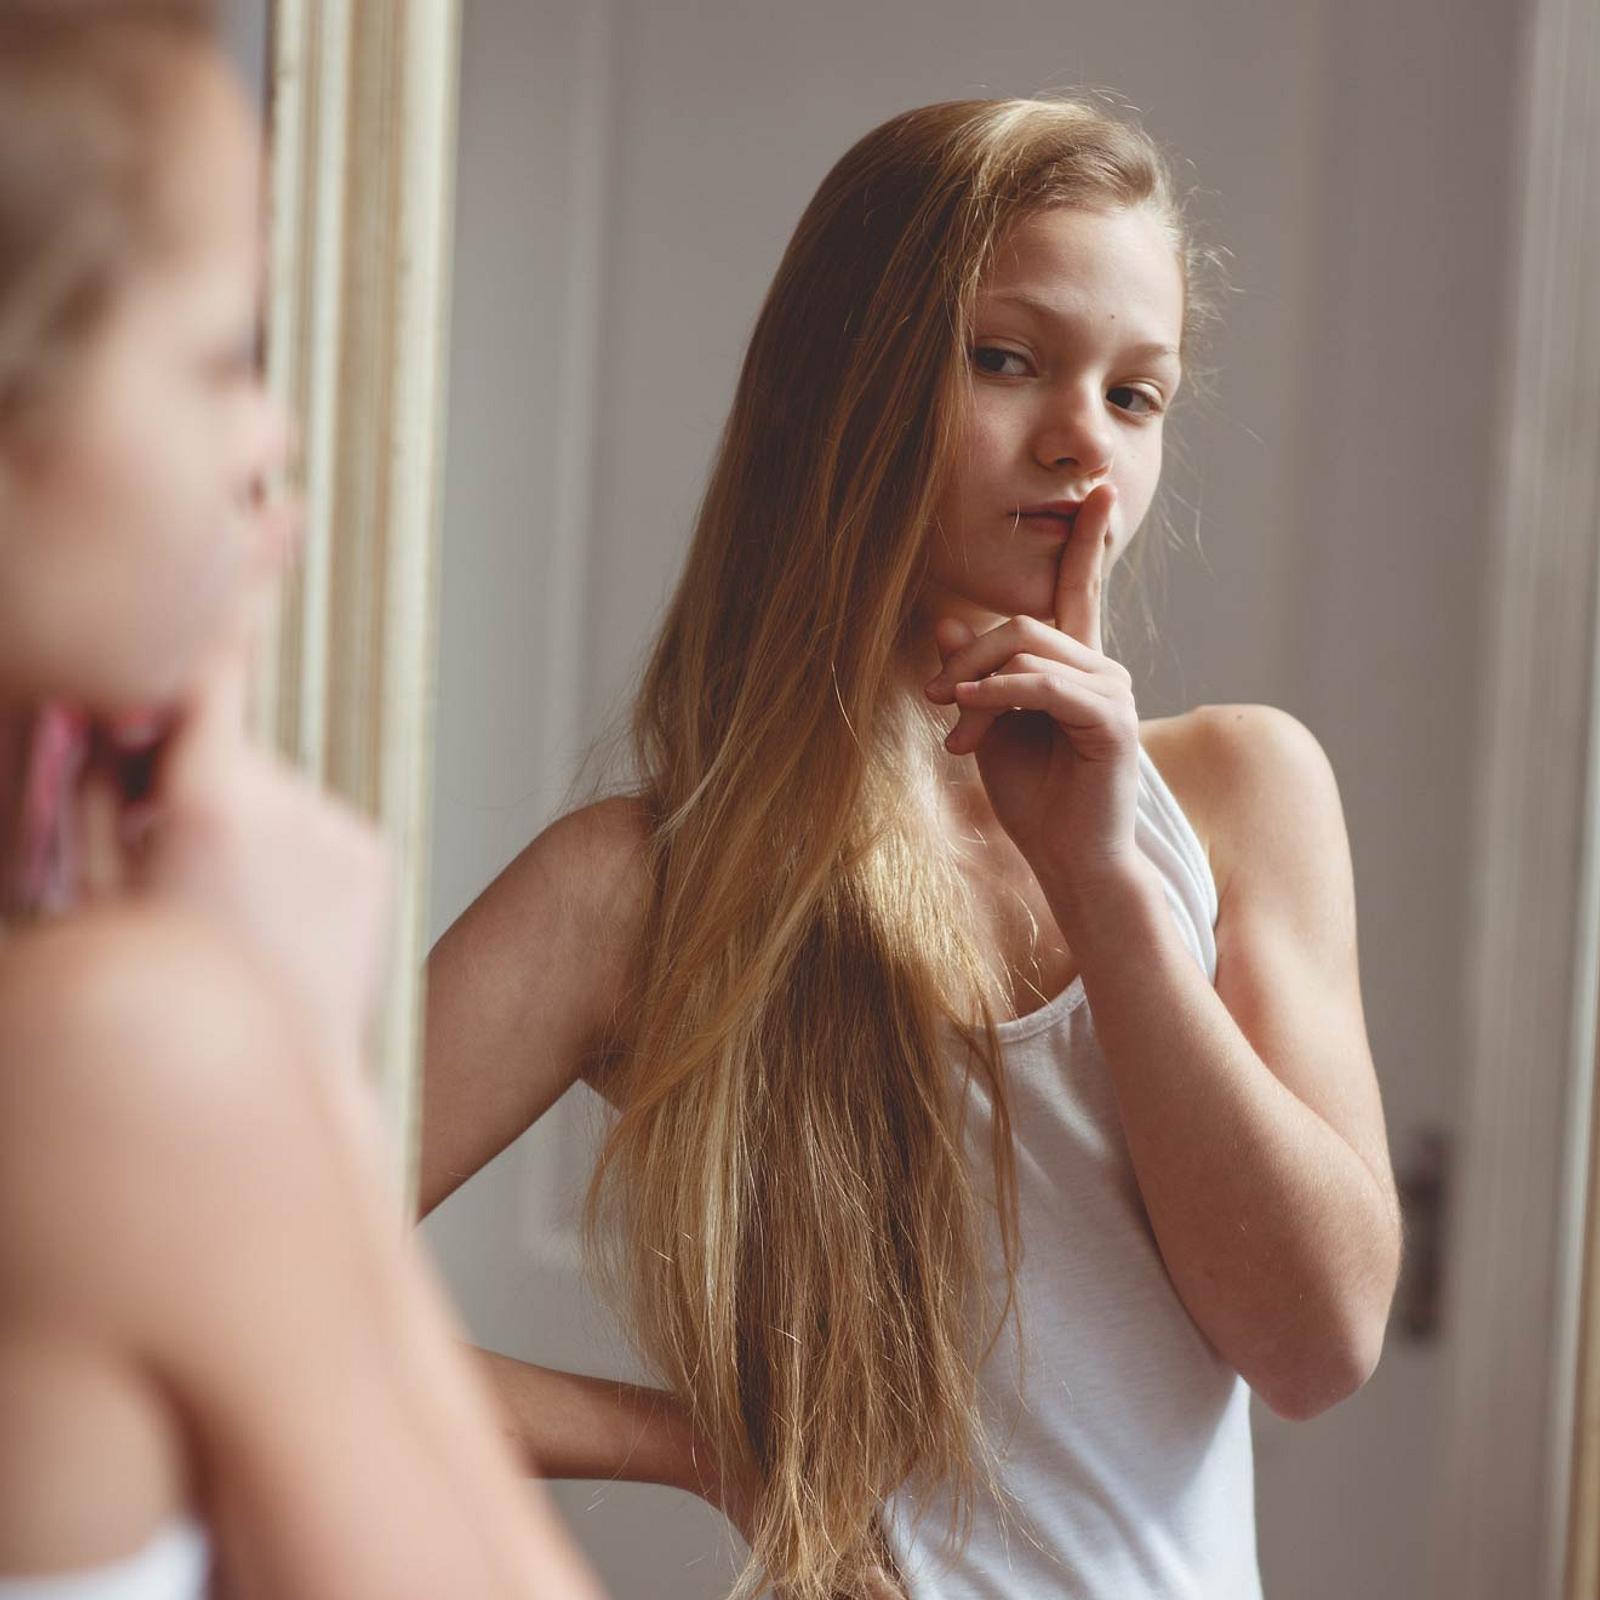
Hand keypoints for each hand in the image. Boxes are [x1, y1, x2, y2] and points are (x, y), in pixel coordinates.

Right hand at [82, 613, 393, 1070]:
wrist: (274, 1087)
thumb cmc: (166, 1004)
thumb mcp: (83, 897)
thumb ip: (86, 795)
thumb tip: (93, 708)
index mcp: (212, 807)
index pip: (205, 671)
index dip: (204, 612)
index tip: (231, 537)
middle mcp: (294, 805)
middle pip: (222, 744)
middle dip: (179, 774)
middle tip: (155, 857)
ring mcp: (342, 832)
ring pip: (263, 793)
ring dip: (231, 823)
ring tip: (216, 912)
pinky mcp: (372, 858)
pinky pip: (307, 828)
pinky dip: (279, 854)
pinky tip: (265, 920)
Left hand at [922, 482, 1144, 913]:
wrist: (1070, 861)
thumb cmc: (1034, 800)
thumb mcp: (989, 727)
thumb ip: (974, 675)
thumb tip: (946, 621)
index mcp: (1076, 666)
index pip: (1082, 587)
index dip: (1091, 538)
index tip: (1103, 488)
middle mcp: (1101, 669)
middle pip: (1021, 623)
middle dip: (967, 660)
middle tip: (937, 702)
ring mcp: (1111, 692)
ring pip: (1027, 649)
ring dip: (975, 689)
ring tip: (957, 735)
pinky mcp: (1109, 721)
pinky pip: (1043, 685)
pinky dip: (999, 693)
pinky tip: (969, 710)